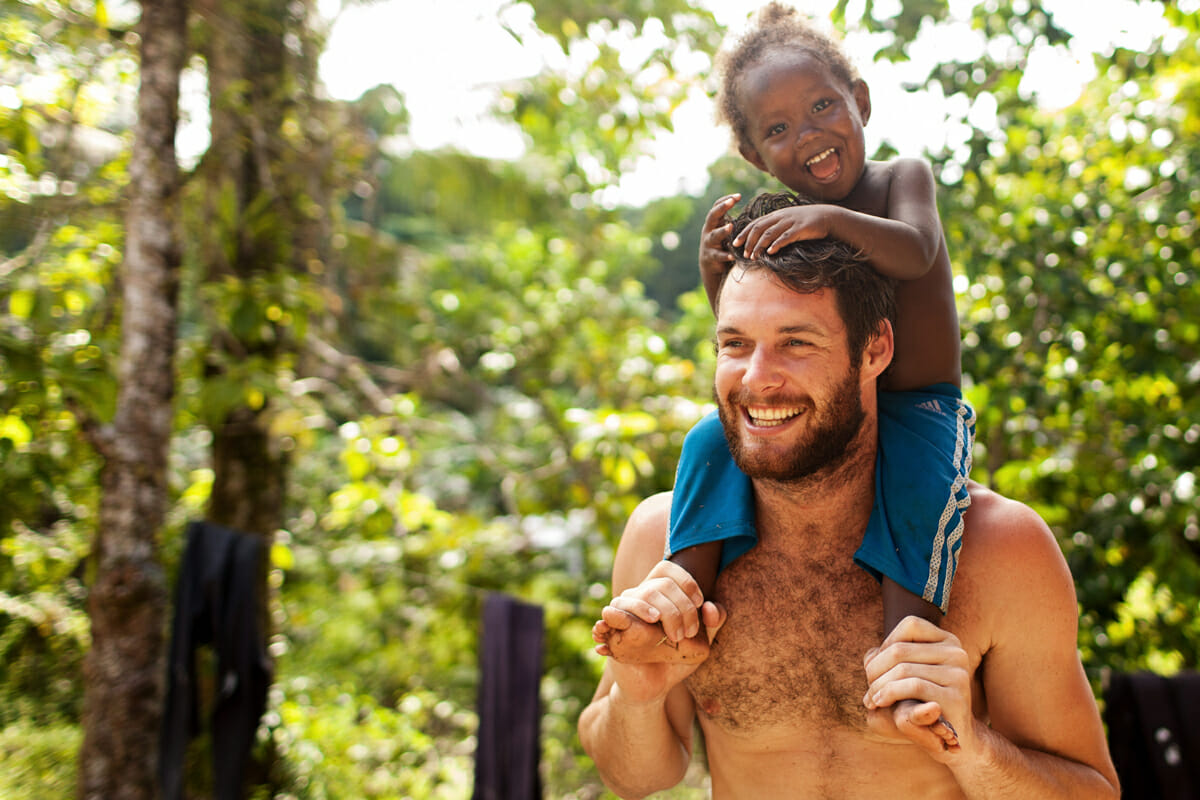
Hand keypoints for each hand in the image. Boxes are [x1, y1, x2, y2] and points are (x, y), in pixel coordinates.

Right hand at [592, 560, 725, 671]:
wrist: (656, 685)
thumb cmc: (678, 656)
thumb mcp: (702, 640)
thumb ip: (713, 623)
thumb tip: (710, 607)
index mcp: (661, 594)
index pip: (668, 570)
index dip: (686, 582)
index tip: (699, 603)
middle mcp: (641, 598)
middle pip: (659, 585)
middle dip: (679, 608)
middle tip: (686, 634)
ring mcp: (625, 614)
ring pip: (632, 596)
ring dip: (648, 608)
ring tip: (657, 621)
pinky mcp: (613, 633)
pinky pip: (607, 617)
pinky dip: (610, 619)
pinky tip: (627, 625)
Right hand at [699, 194, 739, 305]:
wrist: (711, 267)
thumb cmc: (722, 246)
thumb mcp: (726, 232)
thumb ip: (733, 222)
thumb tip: (752, 208)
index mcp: (713, 223)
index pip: (717, 206)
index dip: (726, 200)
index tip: (739, 196)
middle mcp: (708, 231)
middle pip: (712, 216)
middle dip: (722, 208)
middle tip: (731, 202)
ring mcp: (708, 244)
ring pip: (714, 235)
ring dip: (722, 231)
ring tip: (730, 227)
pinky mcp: (710, 257)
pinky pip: (718, 255)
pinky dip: (725, 255)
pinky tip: (732, 256)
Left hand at [731, 205, 836, 258]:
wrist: (828, 216)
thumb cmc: (807, 222)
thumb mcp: (789, 220)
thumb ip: (776, 226)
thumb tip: (763, 239)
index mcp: (777, 215)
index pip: (755, 223)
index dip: (744, 233)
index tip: (735, 243)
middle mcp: (781, 217)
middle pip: (759, 228)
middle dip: (749, 241)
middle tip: (744, 254)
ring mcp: (790, 222)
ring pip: (769, 233)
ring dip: (759, 245)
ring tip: (753, 256)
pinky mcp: (800, 229)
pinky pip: (786, 237)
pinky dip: (776, 244)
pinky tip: (770, 252)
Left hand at [862, 616, 973, 760]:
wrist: (949, 739)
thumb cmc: (919, 702)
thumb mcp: (904, 674)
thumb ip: (887, 657)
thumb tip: (871, 656)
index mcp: (947, 641)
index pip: (910, 625)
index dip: (886, 645)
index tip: (876, 668)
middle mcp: (957, 653)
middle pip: (900, 649)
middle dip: (875, 670)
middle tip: (868, 690)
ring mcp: (958, 674)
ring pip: (903, 669)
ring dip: (878, 686)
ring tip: (871, 700)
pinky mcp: (955, 697)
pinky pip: (913, 686)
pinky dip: (889, 694)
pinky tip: (879, 702)